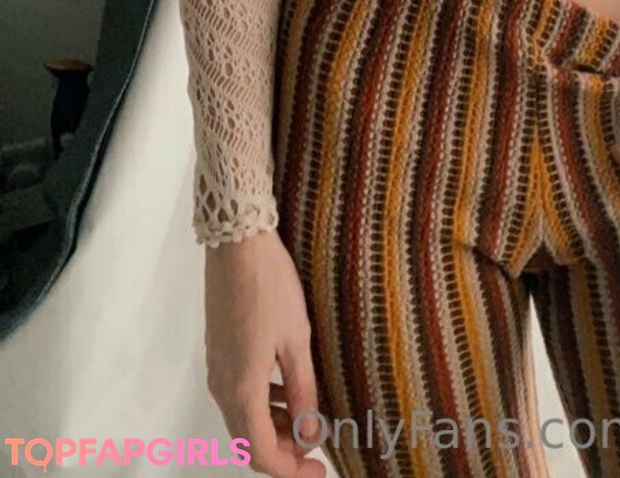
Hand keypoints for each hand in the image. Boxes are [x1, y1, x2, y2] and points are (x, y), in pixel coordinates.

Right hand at [204, 229, 325, 477]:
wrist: (236, 245)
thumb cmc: (270, 288)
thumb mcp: (296, 340)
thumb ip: (303, 389)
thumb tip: (309, 434)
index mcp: (241, 389)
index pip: (261, 453)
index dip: (290, 470)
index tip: (320, 471)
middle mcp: (223, 386)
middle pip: (248, 440)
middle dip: (283, 452)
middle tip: (317, 449)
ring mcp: (218, 368)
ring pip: (244, 417)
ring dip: (274, 427)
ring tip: (309, 419)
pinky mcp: (220, 350)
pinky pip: (240, 393)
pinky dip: (264, 403)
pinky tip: (289, 389)